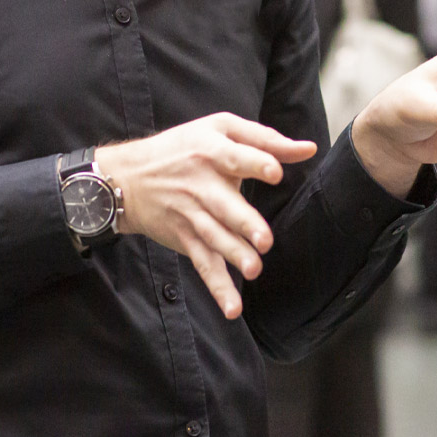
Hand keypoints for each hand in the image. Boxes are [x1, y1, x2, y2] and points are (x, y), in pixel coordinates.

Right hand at [95, 115, 315, 318]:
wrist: (128, 178)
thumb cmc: (185, 146)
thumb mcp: (221, 129)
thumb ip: (266, 139)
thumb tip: (309, 150)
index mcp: (212, 150)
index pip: (235, 157)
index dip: (256, 163)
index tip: (276, 172)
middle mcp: (200, 184)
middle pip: (224, 204)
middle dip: (244, 222)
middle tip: (264, 240)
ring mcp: (191, 214)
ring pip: (214, 237)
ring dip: (233, 255)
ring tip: (253, 269)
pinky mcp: (186, 239)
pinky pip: (203, 264)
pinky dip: (216, 286)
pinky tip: (232, 307)